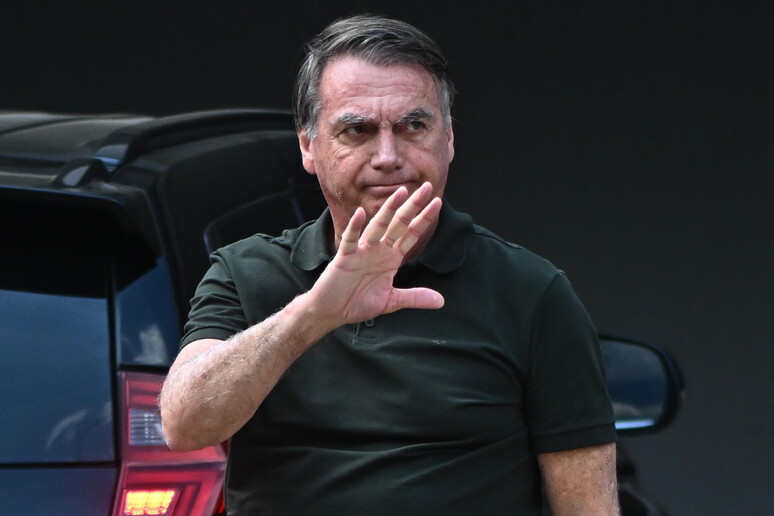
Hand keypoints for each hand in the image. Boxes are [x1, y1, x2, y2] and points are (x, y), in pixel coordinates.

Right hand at [307, 182, 443, 327]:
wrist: (332, 311)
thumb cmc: (358, 303)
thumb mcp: (391, 301)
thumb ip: (415, 298)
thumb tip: (440, 301)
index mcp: (390, 258)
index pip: (411, 234)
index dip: (424, 219)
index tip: (437, 202)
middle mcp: (378, 250)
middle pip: (398, 224)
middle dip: (413, 206)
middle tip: (427, 186)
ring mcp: (362, 251)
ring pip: (377, 226)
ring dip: (388, 210)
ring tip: (400, 192)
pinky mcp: (345, 257)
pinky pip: (350, 240)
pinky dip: (354, 227)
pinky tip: (359, 214)